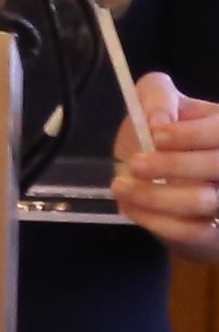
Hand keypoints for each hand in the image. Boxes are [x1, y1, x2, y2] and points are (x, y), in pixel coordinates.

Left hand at [113, 68, 218, 259]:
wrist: (162, 186)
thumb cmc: (162, 139)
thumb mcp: (155, 105)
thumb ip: (157, 95)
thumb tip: (160, 122)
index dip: (190, 134)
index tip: (156, 135)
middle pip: (216, 164)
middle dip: (172, 165)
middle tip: (134, 164)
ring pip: (201, 201)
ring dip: (155, 195)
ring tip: (121, 186)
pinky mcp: (213, 236)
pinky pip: (193, 233)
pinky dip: (156, 221)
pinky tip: (129, 207)